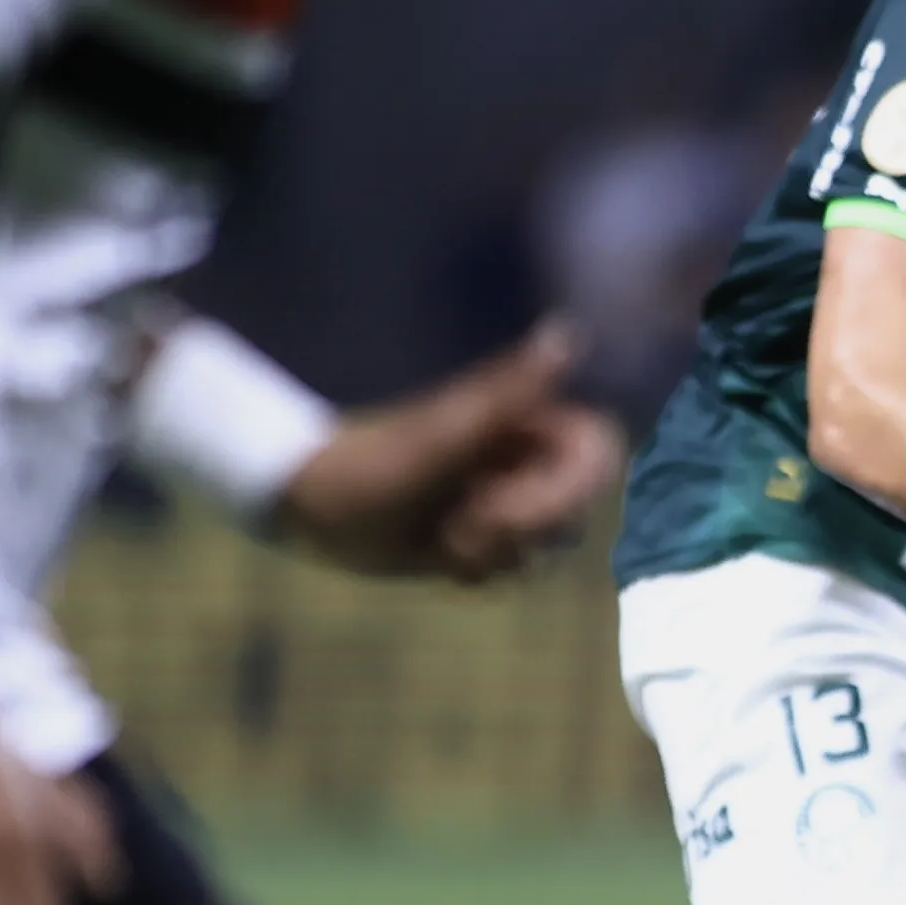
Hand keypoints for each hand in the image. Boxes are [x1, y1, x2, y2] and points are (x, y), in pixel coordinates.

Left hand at [283, 321, 623, 580]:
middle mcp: (520, 460)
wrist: (308, 504)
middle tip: (463, 526)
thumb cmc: (372, 463)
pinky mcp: (476, 541)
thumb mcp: (446, 431)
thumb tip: (566, 333)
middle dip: (524, 527)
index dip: (571, 489)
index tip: (515, 503)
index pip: (597, 452)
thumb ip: (512, 389)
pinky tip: (436, 558)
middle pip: (574, 507)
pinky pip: (510, 570)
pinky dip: (477, 571)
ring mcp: (500, 502)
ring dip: (497, 552)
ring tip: (443, 543)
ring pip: (546, 545)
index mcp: (522, 423)